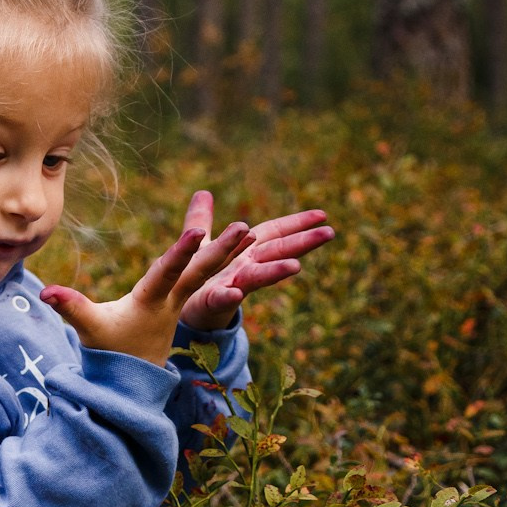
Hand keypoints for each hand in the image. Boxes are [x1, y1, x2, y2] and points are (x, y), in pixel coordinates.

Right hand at [40, 220, 254, 365]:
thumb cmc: (107, 350)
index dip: (180, 254)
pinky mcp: (182, 302)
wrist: (131, 380)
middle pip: (199, 271)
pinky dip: (225, 261)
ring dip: (230, 252)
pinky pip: (208, 278)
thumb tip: (46, 293)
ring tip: (252, 230)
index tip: (196, 233)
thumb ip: (70, 307)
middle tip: (245, 227)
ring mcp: (180, 302)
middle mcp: (171, 300)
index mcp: (150, 302)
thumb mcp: (89, 328)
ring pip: (208, 273)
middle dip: (221, 249)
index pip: (166, 274)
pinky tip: (242, 245)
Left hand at [176, 190, 333, 331]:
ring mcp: (230, 285)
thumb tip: (203, 192)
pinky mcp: (209, 301)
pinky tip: (235, 293)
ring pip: (255, 277)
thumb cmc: (195, 279)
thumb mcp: (199, 245)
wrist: (177, 314)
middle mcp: (242, 267)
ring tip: (295, 267)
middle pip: (274, 252)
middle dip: (301, 243)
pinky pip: (219, 299)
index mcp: (242, 251)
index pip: (273, 233)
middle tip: (330, 233)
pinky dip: (227, 296)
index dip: (296, 224)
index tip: (322, 214)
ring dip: (274, 272)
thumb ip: (201, 220)